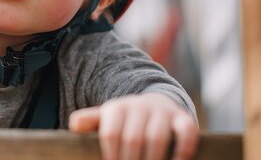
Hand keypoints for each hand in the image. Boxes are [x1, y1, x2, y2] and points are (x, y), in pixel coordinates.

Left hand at [69, 93, 197, 159]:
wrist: (156, 105)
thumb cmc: (125, 121)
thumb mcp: (105, 119)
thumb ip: (90, 121)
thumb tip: (74, 125)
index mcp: (116, 108)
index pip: (111, 134)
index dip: (111, 156)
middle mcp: (139, 106)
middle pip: (133, 138)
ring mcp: (163, 112)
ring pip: (157, 137)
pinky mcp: (183, 118)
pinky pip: (185, 132)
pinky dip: (183, 151)